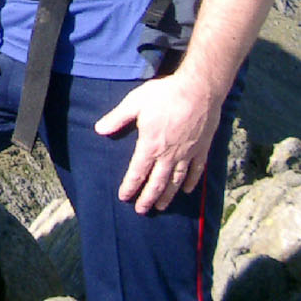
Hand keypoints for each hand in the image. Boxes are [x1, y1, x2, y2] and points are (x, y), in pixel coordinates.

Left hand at [94, 70, 220, 213]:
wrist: (199, 90)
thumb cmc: (165, 94)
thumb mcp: (135, 102)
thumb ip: (117, 118)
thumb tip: (99, 130)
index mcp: (150, 145)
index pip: (137, 172)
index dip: (130, 186)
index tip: (124, 197)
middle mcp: (169, 155)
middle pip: (157, 183)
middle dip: (148, 198)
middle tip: (141, 210)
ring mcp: (187, 154)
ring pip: (176, 181)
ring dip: (168, 195)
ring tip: (161, 206)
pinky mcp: (201, 149)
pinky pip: (196, 171)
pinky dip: (190, 182)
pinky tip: (187, 190)